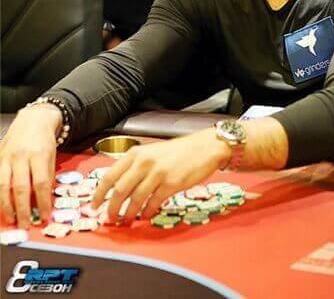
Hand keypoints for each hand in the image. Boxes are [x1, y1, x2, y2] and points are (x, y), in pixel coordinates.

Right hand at [0, 106, 60, 227]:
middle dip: (23, 209)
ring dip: (6, 206)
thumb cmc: (44, 140)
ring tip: (11, 219)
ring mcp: (7, 156)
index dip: (43, 202)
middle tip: (26, 225)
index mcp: (39, 154)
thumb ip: (47, 175)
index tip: (45, 216)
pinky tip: (1, 205)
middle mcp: (21, 156)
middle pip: (20, 187)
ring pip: (3, 185)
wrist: (32, 119)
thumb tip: (43, 200)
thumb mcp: (52, 155)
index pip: (41, 183)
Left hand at [92, 129, 230, 224]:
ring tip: (126, 220)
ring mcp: (158, 173)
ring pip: (135, 199)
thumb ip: (135, 166)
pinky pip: (153, 203)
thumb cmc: (178, 151)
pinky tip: (145, 216)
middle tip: (109, 218)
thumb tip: (117, 188)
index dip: (99, 193)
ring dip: (128, 213)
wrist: (203, 147)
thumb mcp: (152, 152)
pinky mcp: (171, 184)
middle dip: (112, 208)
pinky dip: (146, 213)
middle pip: (120, 190)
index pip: (110, 175)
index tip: (93, 205)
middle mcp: (144, 162)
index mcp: (136, 153)